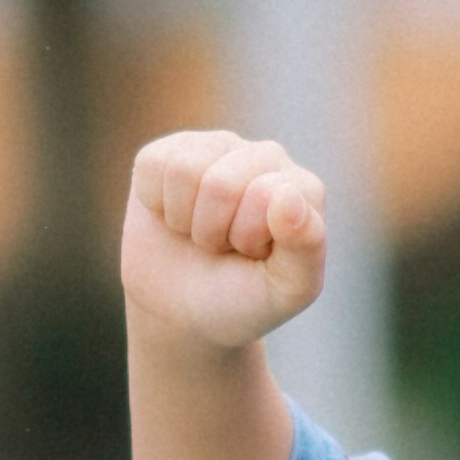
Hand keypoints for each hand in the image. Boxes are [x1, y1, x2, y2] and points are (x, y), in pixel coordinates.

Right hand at [121, 127, 330, 356]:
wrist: (183, 312)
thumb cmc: (241, 299)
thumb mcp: (286, 289)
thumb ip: (306, 246)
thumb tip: (286, 194)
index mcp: (303, 188)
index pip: (263, 194)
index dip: (246, 237)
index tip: (252, 256)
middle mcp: (266, 156)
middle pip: (220, 183)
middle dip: (212, 231)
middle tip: (222, 247)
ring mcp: (218, 147)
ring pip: (184, 170)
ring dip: (184, 219)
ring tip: (200, 233)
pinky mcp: (172, 151)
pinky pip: (153, 165)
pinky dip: (155, 203)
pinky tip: (174, 216)